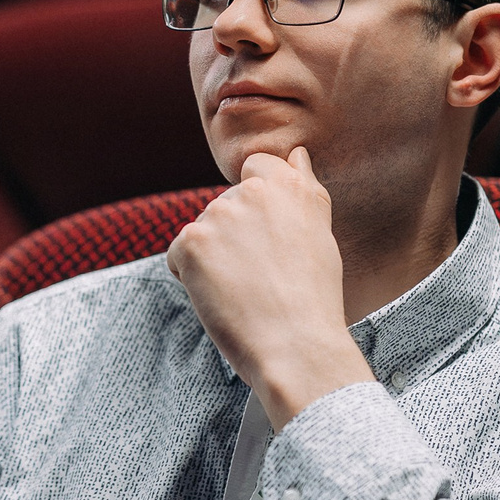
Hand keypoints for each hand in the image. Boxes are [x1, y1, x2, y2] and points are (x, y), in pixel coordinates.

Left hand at [166, 146, 374, 428]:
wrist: (298, 346)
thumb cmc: (313, 299)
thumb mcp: (319, 234)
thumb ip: (303, 188)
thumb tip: (296, 153)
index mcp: (289, 184)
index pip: (255, 168)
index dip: (257, 209)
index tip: (269, 243)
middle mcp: (253, 191)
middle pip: (224, 207)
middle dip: (234, 238)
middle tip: (263, 278)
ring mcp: (220, 213)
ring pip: (202, 233)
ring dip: (213, 260)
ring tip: (247, 290)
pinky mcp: (193, 240)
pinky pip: (180, 256)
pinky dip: (192, 279)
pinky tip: (223, 297)